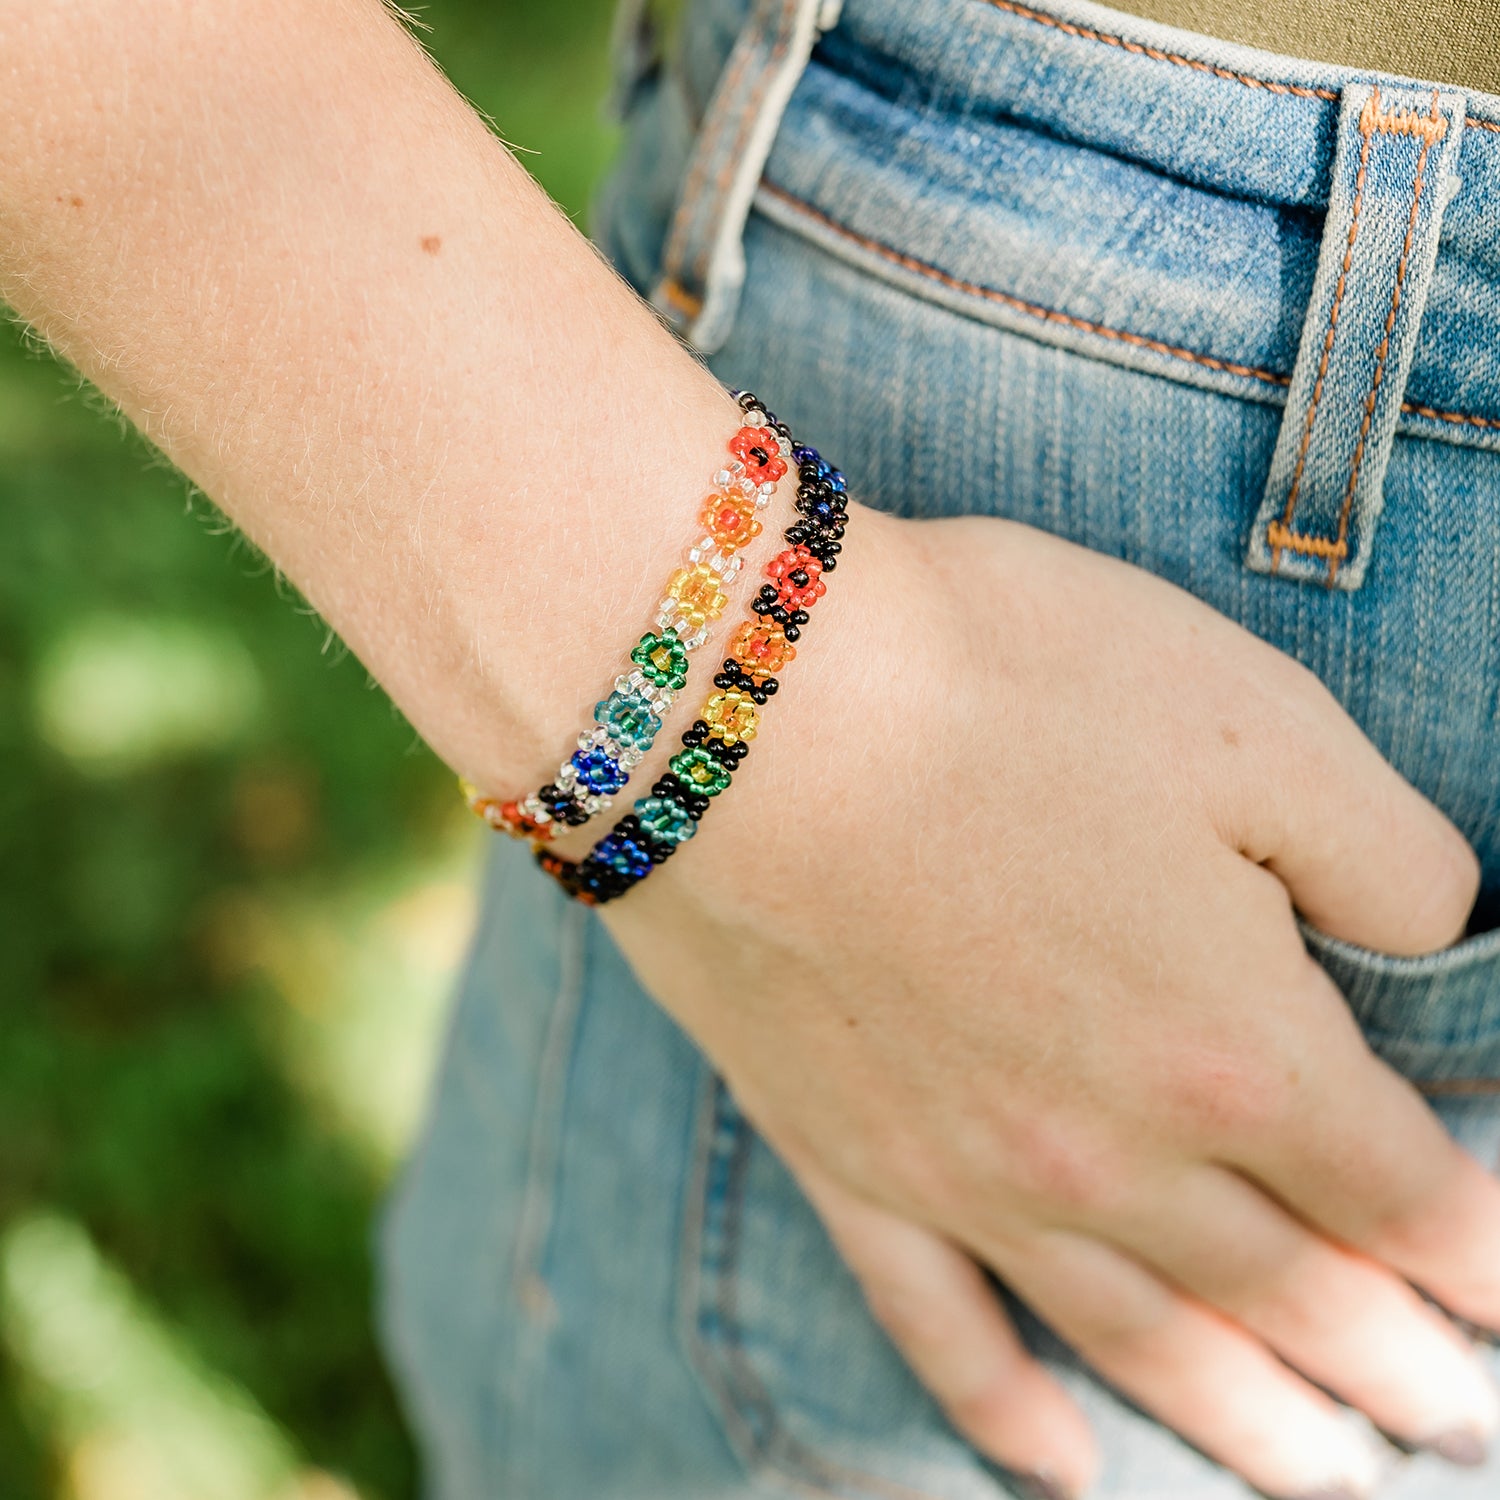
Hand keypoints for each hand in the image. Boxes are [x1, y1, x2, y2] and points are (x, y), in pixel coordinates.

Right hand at [602, 506, 1499, 1499]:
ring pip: (1138, 1341)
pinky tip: (1060, 1465)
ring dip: (1246, 1424)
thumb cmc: (998, 686)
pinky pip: (938, 1324)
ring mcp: (967, 1177)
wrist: (729, 705)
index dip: (1480, 1248)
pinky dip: (1003, 1408)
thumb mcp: (1252, 725)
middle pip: (1287, 1296)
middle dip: (1391, 1366)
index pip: (1403, 1193)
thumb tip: (1437, 943)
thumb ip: (1386, 859)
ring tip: (1327, 1482)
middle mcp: (1111, 1156)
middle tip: (1456, 1426)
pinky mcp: (844, 1159)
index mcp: (1236, 1053)